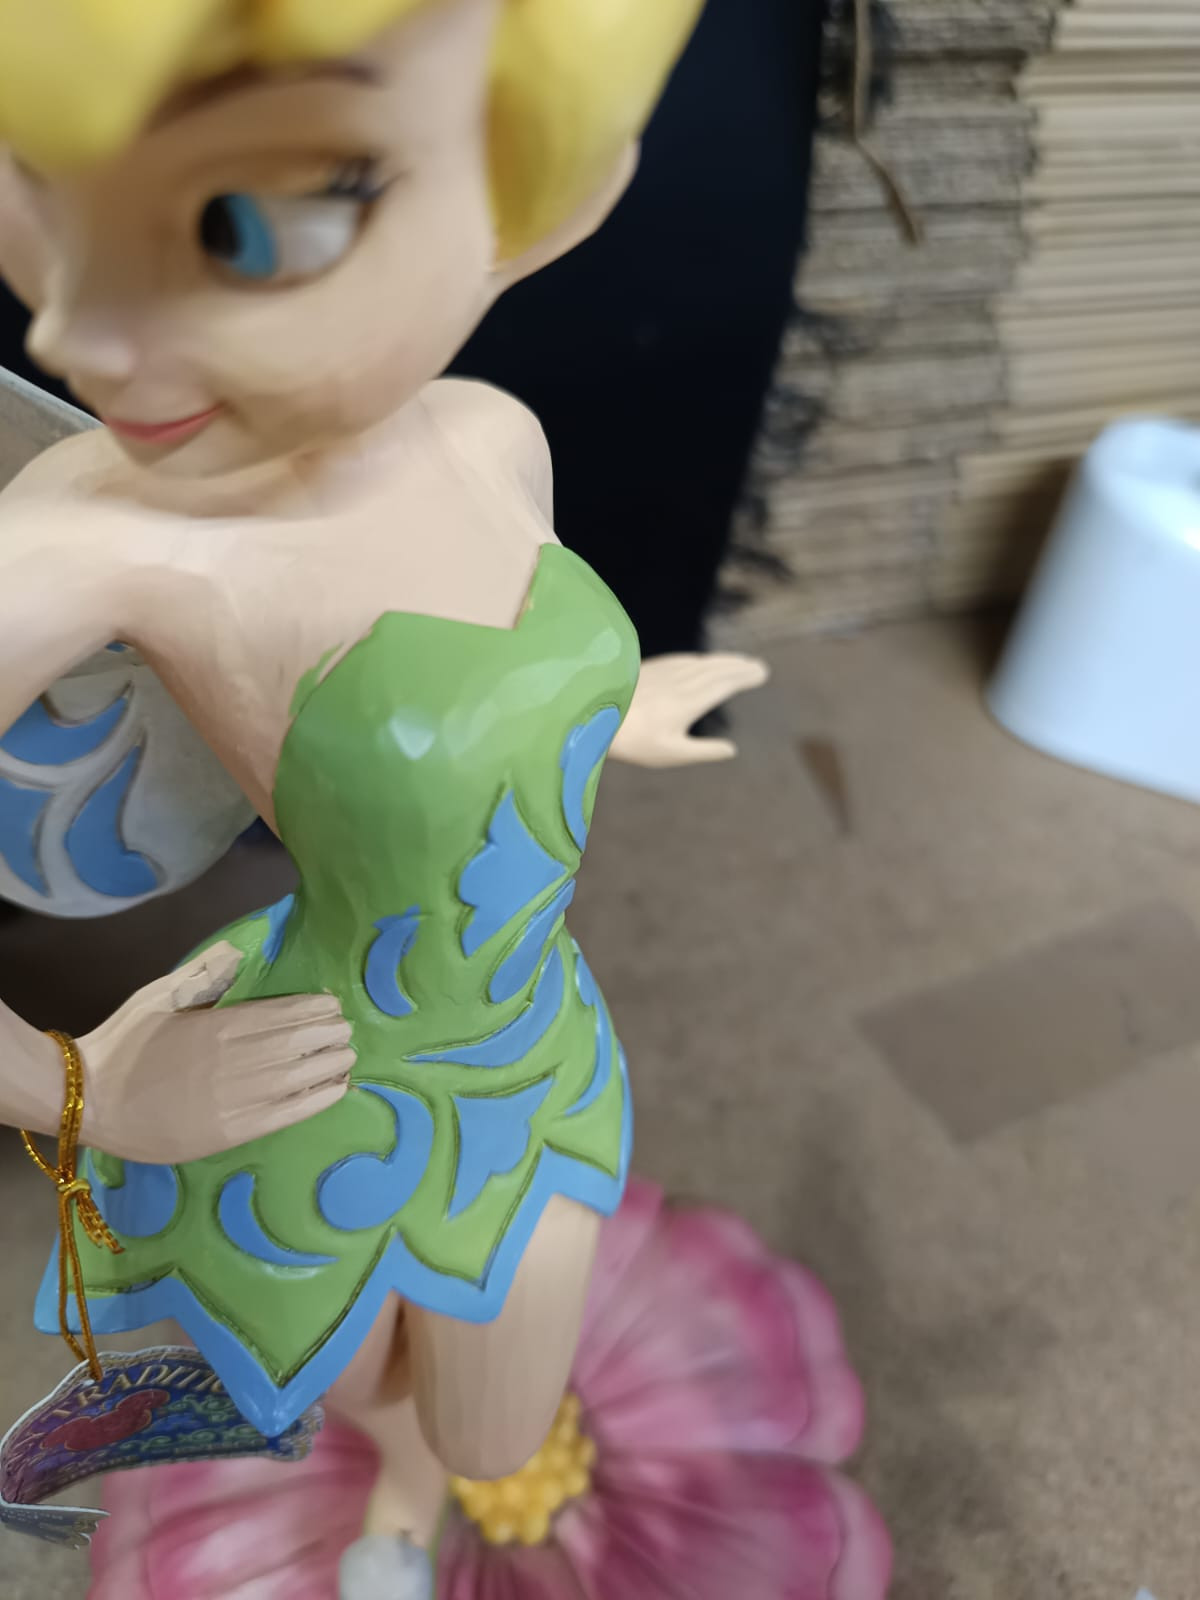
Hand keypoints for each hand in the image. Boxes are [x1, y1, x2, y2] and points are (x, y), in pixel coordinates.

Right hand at [78, 942, 354, 1162]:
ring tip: (348, 1056)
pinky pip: (287, 1114)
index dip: (315, 1010)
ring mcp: (236, 1101)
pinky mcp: (231, 1133)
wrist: (89, 1100)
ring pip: (299, 1078)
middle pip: (299, 1044)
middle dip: (330, 1035)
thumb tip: (242, 953)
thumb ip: (205, 973)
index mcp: (221, 1025)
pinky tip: (338, 1089)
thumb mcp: (161, 994)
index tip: (333, 1006)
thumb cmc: (125, 1043)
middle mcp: (237, 1062)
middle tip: (346, 1030)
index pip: (284, 1014)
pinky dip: (317, 1100)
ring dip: (331, 1065)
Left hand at [611, 653, 768, 768]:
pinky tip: (700, 661)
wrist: (595, 717)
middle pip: (716, 669)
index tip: (761, 673)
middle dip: (738, 666)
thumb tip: (731, 750)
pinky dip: (699, 659)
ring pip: (700, 662)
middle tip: (757, 666)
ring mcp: (664, 673)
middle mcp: (680, 682)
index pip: (724, 684)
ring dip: (722, 660)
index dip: (744, 677)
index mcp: (690, 702)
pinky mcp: (649, 669)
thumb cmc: (635, 742)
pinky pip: (681, 660)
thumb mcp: (672, 753)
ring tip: (738, 661)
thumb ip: (704, 751)